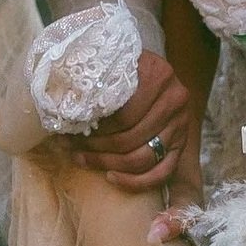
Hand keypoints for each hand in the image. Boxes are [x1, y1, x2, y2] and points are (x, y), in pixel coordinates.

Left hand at [80, 52, 191, 190]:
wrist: (153, 73)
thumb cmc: (124, 68)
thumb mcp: (113, 63)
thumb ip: (96, 78)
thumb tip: (63, 103)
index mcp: (159, 74)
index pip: (124, 114)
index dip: (96, 127)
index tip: (71, 130)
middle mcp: (176, 99)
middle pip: (132, 137)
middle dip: (97, 147)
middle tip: (71, 146)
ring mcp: (181, 125)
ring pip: (143, 157)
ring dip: (108, 163)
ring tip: (83, 159)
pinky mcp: (182, 145)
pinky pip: (161, 172)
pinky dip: (135, 181)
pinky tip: (111, 177)